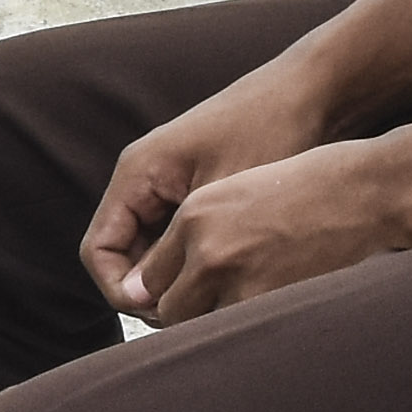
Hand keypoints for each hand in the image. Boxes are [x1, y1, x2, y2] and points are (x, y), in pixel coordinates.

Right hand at [82, 53, 347, 313]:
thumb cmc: (269, 132)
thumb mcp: (221, 200)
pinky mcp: (195, 193)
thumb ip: (176, 251)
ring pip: (152, 253)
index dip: (121, 292)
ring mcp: (169, 186)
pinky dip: (194, 264)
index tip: (162, 315)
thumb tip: (144, 302)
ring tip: (213, 303)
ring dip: (174, 280)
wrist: (313, 92)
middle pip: (123, 257)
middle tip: (192, 318)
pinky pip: (178, 241)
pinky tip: (228, 280)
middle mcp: (144, 180)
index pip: (99, 251)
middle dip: (149, 292)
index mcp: (137, 173)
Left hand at [123, 134, 411, 325]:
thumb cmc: (312, 190)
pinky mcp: (270, 304)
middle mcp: (206, 248)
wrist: (369, 193)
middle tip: (213, 316)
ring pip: (202, 330)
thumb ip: (196, 236)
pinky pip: (239, 337)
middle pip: (169, 311)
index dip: (163, 296)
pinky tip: (264, 324)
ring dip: (216, 330)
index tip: (181, 302)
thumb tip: (162, 291)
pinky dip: (246, 337)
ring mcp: (238, 279)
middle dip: (186, 318)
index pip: (151, 279)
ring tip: (240, 319)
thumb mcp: (240, 195)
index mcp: (195, 215)